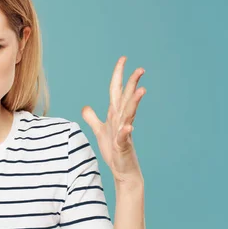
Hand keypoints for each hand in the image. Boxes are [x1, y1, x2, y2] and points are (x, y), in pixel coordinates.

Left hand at [81, 56, 145, 184]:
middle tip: (140, 68)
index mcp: (115, 114)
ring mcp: (123, 132)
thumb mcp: (99, 131)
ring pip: (129, 114)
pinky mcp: (123, 145)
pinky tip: (129, 128)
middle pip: (126, 97)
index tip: (123, 59)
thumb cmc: (113, 149)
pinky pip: (124, 137)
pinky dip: (126, 132)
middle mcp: (121, 120)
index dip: (118, 74)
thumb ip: (92, 118)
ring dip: (134, 102)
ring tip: (141, 90)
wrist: (122, 169)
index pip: (117, 90)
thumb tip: (85, 106)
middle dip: (132, 83)